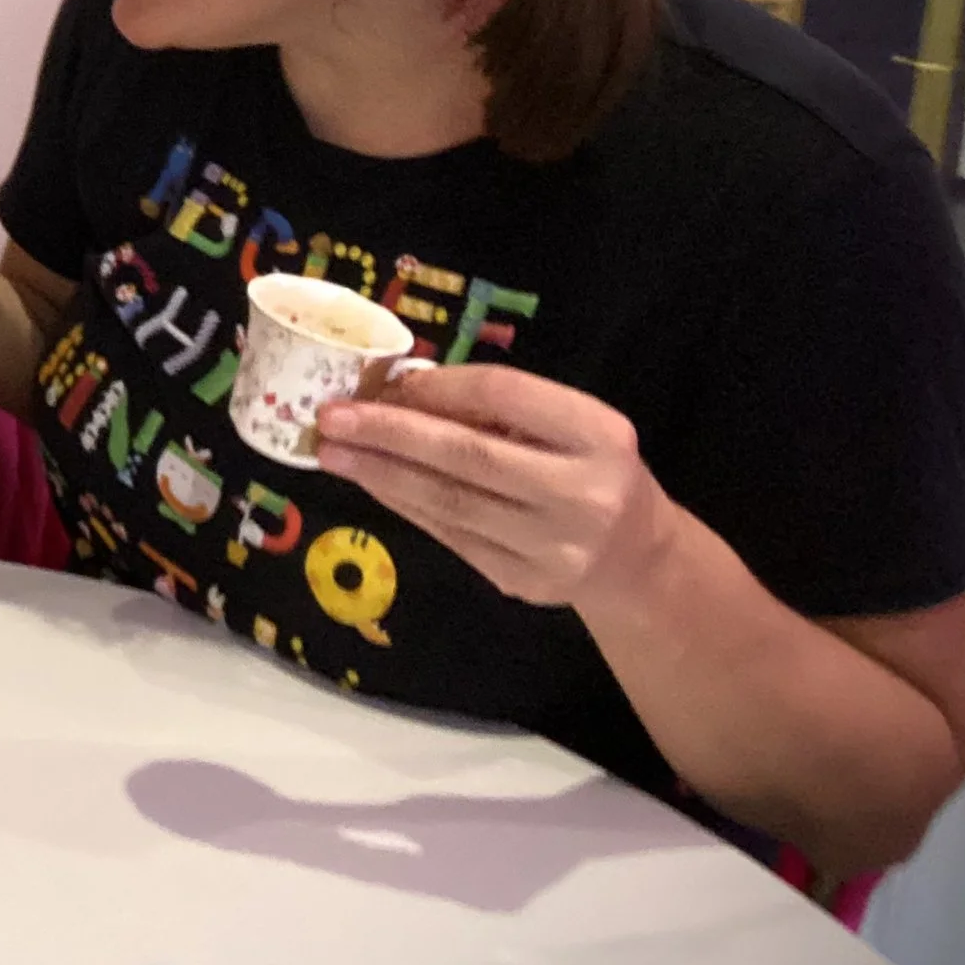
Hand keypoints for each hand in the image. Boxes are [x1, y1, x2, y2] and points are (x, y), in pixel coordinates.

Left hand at [314, 364, 678, 610]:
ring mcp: (552, 546)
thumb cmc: (588, 470)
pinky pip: (448, 535)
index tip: (382, 382)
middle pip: (467, 455)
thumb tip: (398, 389)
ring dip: (381, 473)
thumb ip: (498, 407)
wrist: (634, 559)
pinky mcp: (523, 582)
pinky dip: (402, 505)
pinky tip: (370, 482)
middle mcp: (582, 493)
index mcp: (598, 435)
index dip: (437, 386)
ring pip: (448, 502)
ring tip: (332, 451)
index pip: (503, 394)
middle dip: (389, 433)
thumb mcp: (567, 425)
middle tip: (330, 418)